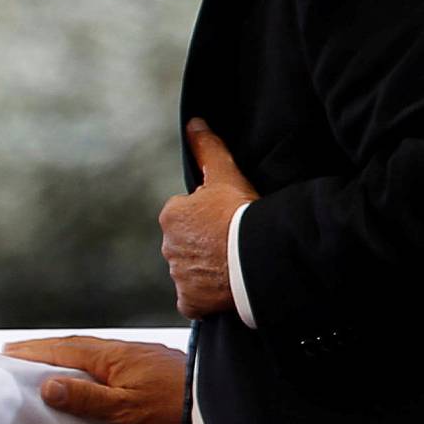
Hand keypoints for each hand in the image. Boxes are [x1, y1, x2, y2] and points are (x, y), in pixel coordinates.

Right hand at [1, 335, 187, 423]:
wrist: (214, 402)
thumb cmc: (171, 408)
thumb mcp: (125, 409)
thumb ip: (86, 398)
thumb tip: (46, 385)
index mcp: (110, 357)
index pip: (61, 349)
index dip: (32, 351)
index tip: (6, 353)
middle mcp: (120, 350)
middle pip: (72, 344)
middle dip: (41, 348)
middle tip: (14, 353)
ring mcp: (134, 355)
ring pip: (89, 350)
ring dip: (62, 353)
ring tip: (41, 361)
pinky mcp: (145, 364)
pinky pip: (104, 358)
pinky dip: (83, 361)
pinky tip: (85, 371)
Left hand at [159, 119, 257, 316]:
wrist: (255, 256)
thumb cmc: (241, 213)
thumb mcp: (225, 173)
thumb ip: (208, 147)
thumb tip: (194, 123)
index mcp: (171, 217)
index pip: (187, 215)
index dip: (209, 215)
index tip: (228, 217)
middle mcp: (167, 248)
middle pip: (189, 243)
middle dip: (206, 242)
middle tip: (232, 240)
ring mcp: (178, 276)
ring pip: (192, 270)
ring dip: (208, 267)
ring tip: (233, 262)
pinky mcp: (189, 301)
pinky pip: (194, 298)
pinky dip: (206, 295)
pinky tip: (225, 286)